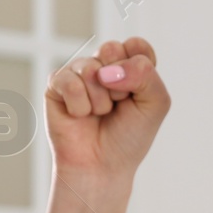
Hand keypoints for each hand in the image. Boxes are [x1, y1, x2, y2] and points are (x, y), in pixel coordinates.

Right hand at [43, 37, 169, 182]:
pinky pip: (69, 82)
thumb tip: (109, 69)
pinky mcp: (56, 85)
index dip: (139, 69)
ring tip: (98, 114)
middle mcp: (103, 65)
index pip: (136, 45)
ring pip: (90, 69)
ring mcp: (78, 73)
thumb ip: (147, 74)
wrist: (102, 167)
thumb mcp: (156, 105)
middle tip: (117, 105)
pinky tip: (80, 116)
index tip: (137, 94)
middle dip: (119, 84)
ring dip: (100, 100)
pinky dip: (80, 105)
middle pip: (111, 49)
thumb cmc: (128, 137)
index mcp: (129, 65)